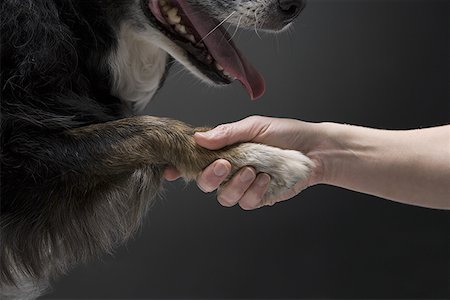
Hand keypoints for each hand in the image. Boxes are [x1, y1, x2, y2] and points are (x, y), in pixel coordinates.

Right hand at [193, 116, 323, 209]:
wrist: (315, 149)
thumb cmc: (285, 133)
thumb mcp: (254, 127)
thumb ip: (226, 133)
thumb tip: (198, 138)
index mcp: (225, 150)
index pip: (197, 159)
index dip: (180, 166)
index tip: (171, 168)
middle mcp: (231, 170)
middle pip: (204, 183)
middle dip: (209, 176)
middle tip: (224, 164)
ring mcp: (244, 185)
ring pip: (224, 197)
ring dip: (235, 184)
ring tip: (252, 170)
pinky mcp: (259, 197)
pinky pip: (247, 202)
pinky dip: (254, 191)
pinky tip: (265, 178)